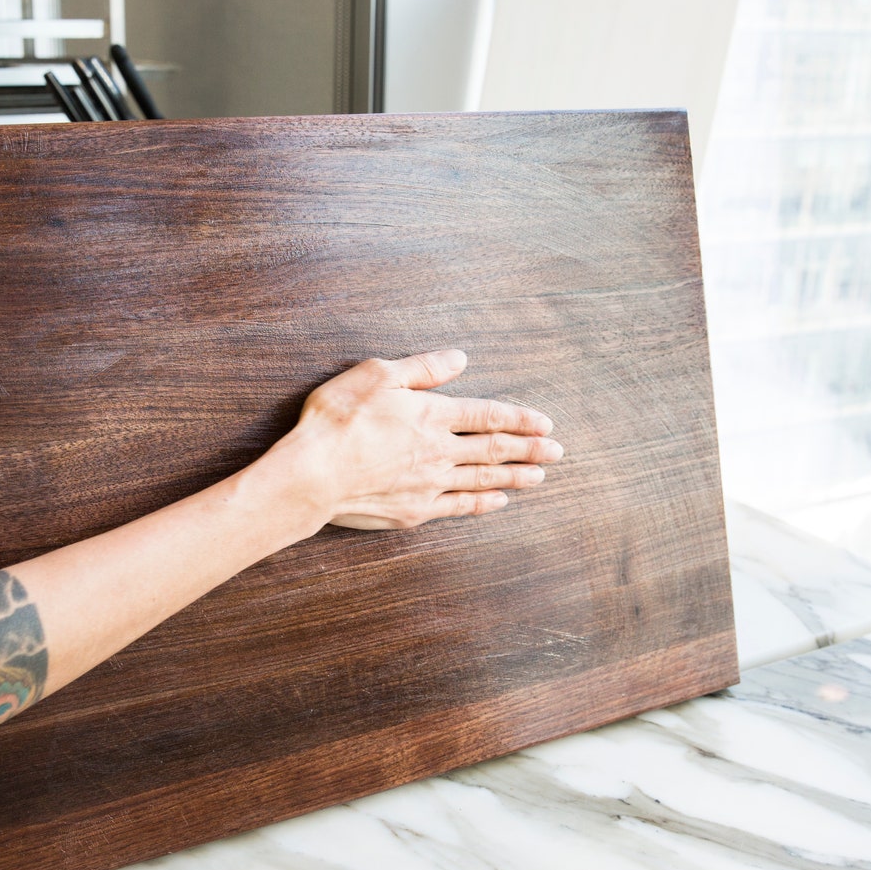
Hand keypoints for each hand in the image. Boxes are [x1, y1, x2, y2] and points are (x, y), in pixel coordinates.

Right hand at [285, 349, 562, 529]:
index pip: (488, 415)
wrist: (312, 475)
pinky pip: (460, 507)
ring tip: (539, 477)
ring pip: (484, 479)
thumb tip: (459, 358)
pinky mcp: (416, 510)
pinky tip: (499, 501)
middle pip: (495, 449)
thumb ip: (423, 368)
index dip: (520, 419)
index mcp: (432, 414)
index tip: (545, 424)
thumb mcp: (376, 375)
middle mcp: (440, 451)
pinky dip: (484, 503)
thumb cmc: (337, 419)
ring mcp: (430, 484)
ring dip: (515, 477)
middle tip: (558, 452)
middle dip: (530, 450)